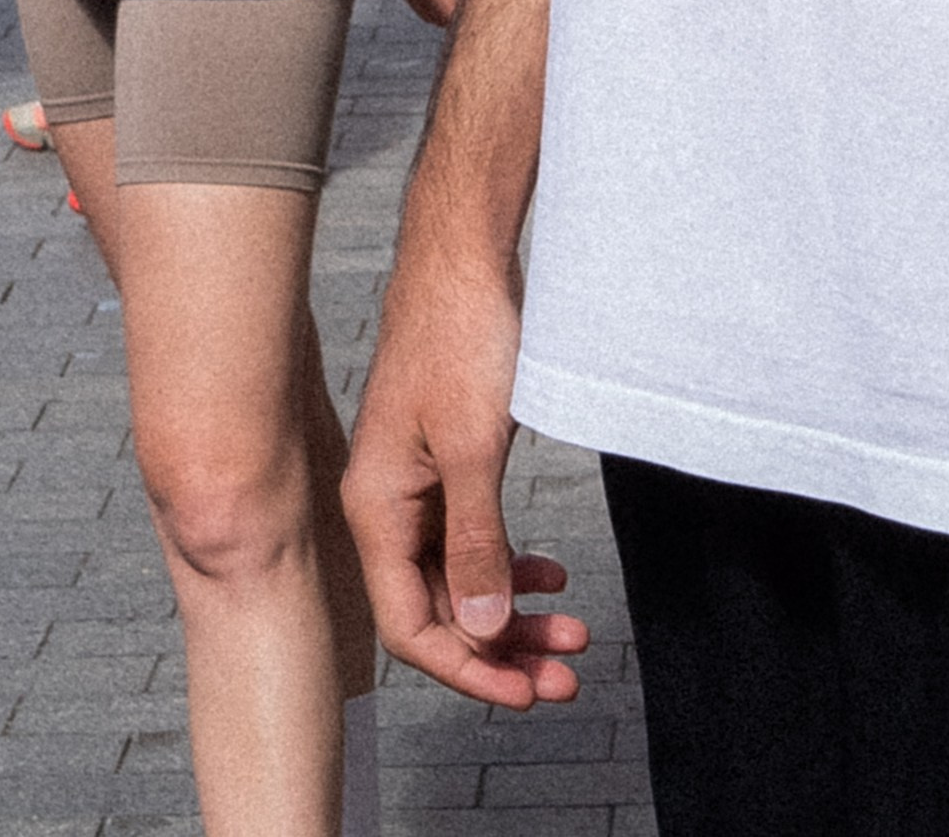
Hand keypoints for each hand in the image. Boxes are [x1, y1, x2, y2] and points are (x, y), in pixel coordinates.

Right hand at [343, 238, 588, 707]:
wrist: (464, 255)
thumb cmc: (461, 337)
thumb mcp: (475, 447)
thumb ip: (476, 544)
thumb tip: (482, 629)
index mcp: (376, 510)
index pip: (411, 626)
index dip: (469, 668)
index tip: (527, 692)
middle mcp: (388, 507)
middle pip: (439, 610)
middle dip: (502, 649)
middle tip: (566, 676)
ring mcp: (416, 485)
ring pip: (461, 577)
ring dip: (513, 611)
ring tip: (572, 634)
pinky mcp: (445, 462)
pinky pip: (472, 537)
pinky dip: (511, 563)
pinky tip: (549, 575)